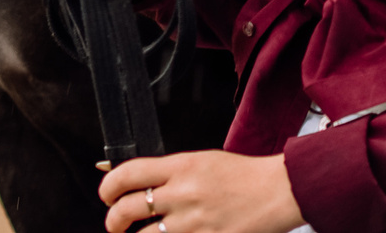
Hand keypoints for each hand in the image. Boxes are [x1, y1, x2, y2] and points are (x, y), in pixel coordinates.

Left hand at [100, 150, 303, 232]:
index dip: (107, 187)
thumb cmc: (241, 177)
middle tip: (116, 223)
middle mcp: (183, 194)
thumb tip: (129, 180)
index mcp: (181, 167)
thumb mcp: (201, 162)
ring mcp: (192, 224)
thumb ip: (167, 173)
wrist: (279, 192)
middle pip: (126, 210)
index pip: (127, 174)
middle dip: (113, 221)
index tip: (107, 195)